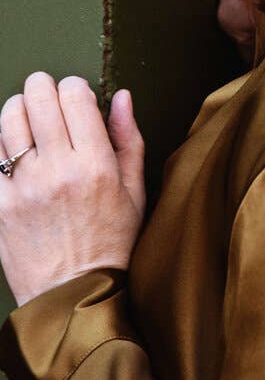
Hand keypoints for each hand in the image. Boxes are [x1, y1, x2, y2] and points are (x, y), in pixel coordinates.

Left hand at [0, 73, 145, 307]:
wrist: (74, 293)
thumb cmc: (110, 243)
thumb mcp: (135, 191)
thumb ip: (128, 139)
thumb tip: (123, 98)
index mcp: (95, 165)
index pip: (75, 95)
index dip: (75, 86)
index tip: (77, 95)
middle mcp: (57, 170)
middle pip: (38, 98)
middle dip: (43, 87)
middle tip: (49, 97)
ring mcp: (23, 186)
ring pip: (7, 119)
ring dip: (19, 110)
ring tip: (29, 120)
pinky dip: (2, 144)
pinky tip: (14, 151)